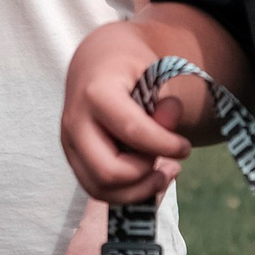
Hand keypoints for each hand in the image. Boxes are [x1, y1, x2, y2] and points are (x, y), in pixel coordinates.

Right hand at [61, 20, 193, 204]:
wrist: (94, 62)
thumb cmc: (126, 66)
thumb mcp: (152, 71)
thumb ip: (164, 102)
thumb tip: (170, 124)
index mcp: (95, 93)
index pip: (132, 132)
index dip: (165, 145)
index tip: (185, 147)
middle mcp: (75, 122)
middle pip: (109, 172)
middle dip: (145, 175)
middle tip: (170, 162)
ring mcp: (69, 143)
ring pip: (100, 189)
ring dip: (137, 190)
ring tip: (163, 173)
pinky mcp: (72, 158)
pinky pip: (96, 189)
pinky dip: (126, 192)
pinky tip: (148, 176)